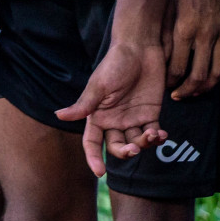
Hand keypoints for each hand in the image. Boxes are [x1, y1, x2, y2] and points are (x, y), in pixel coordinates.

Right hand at [56, 38, 167, 175]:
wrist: (140, 48)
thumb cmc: (115, 63)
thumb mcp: (99, 85)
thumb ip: (83, 105)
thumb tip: (58, 115)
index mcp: (97, 116)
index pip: (92, 143)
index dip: (93, 158)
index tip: (99, 172)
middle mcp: (114, 121)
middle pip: (117, 147)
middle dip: (125, 152)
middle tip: (134, 149)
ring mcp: (132, 119)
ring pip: (136, 143)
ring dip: (144, 144)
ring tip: (152, 135)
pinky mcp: (150, 114)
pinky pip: (152, 134)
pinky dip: (157, 138)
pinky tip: (161, 134)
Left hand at [162, 0, 219, 99]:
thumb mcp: (170, 2)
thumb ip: (166, 30)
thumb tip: (160, 55)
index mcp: (185, 28)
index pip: (177, 67)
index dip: (171, 82)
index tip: (166, 87)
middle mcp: (206, 34)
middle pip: (200, 76)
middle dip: (188, 91)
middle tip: (180, 96)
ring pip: (219, 72)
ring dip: (208, 86)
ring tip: (197, 90)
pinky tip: (215, 72)